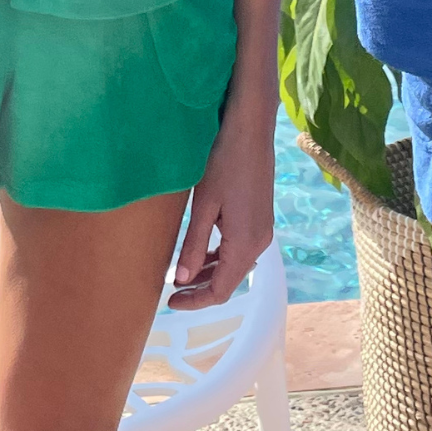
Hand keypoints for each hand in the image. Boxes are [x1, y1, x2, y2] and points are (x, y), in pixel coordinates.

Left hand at [170, 93, 274, 309]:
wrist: (251, 128)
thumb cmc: (223, 161)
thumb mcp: (203, 206)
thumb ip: (192, 246)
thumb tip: (181, 280)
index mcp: (245, 243)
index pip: (220, 290)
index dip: (195, 302)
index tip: (169, 302)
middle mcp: (260, 241)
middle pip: (230, 281)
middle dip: (201, 290)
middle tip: (171, 291)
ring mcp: (262, 229)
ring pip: (235, 265)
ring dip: (210, 273)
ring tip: (181, 274)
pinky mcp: (260, 217)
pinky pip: (240, 249)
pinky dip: (220, 257)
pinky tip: (200, 251)